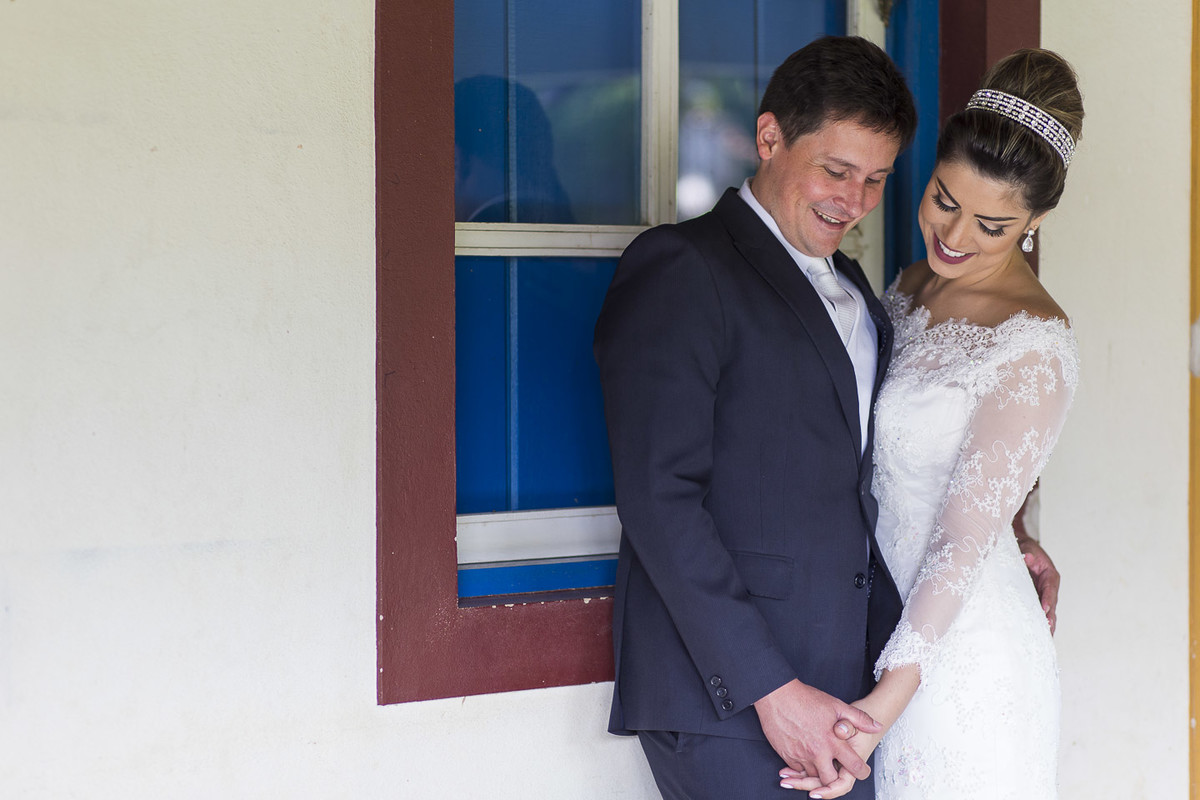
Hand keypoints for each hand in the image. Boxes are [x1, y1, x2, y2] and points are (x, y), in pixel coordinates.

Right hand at [755, 680, 880, 788]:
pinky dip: (803, 767)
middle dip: (836, 779)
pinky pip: (797, 770)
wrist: (777, 695)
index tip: (862, 770)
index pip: (854, 766)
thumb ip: (859, 718)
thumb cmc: (806, 699)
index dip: (862, 772)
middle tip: (837, 771)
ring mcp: (800, 755)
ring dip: (817, 772)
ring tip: (820, 762)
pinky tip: (805, 756)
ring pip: (813, 776)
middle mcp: (817, 752)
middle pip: (831, 780)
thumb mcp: (836, 705)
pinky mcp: (786, 755)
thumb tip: (876, 725)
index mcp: (832, 741)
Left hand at [1016, 533, 1059, 633]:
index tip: (1045, 610)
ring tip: (1043, 640)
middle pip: (1052, 606)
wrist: (1022, 550)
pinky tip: (1035, 635)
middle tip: (1047, 632)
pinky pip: (1037, 612)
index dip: (1048, 600)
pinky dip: (1037, 623)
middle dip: (1050, 619)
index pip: (1050, 589)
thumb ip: (1026, 552)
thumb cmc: (1026, 549)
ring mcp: (1043, 595)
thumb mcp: (1027, 547)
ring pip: (1047, 612)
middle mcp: (1049, 588)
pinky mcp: (1035, 599)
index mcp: (1050, 576)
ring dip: (1046, 625)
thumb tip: (1026, 557)